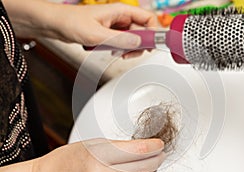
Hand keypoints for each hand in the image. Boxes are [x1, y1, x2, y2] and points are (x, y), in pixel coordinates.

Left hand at [4, 0, 157, 57]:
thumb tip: (138, 42)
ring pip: (133, 39)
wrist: (55, 25)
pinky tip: (112, 52)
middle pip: (143, 31)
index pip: (147, 18)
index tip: (152, 45)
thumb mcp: (96, 34)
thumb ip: (119, 39)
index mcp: (120, 11)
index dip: (154, 31)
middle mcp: (120, 18)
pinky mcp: (110, 34)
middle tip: (130, 53)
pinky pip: (123, 43)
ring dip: (129, 49)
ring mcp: (116, 27)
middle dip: (140, 44)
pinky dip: (120, 50)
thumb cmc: (70, 22)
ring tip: (118, 54)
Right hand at [32, 138, 164, 171]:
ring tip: (152, 162)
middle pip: (142, 170)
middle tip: (160, 152)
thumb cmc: (65, 161)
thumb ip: (119, 147)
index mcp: (98, 160)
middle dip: (156, 159)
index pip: (137, 152)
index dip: (153, 146)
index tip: (159, 143)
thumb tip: (142, 147)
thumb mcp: (93, 144)